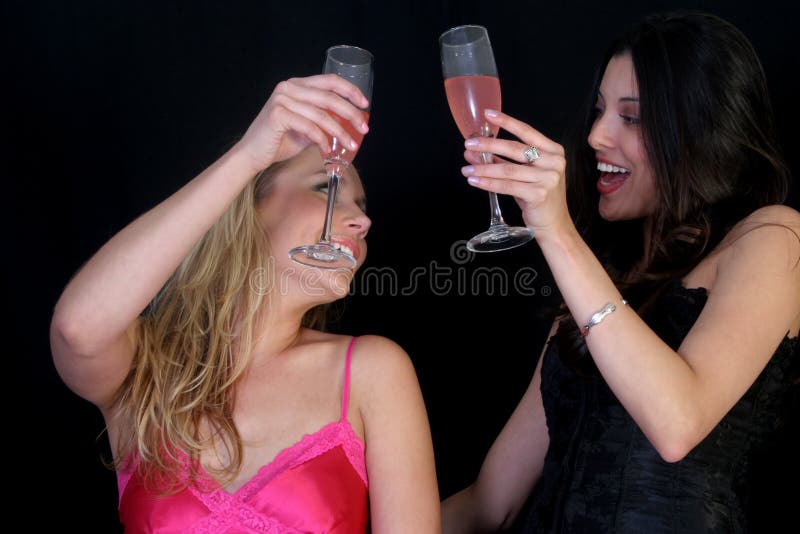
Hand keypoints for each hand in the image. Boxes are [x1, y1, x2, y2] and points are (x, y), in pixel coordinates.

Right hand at [236, 74, 369, 172]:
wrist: (253, 154)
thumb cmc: (279, 141)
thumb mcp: (307, 127)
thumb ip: (323, 119)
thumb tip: (349, 122)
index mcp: (297, 85)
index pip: (329, 81)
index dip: (350, 90)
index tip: (364, 104)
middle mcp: (289, 87)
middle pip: (329, 97)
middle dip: (351, 113)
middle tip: (364, 128)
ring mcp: (282, 99)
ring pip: (321, 114)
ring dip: (340, 132)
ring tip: (351, 144)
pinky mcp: (277, 114)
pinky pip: (309, 127)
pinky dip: (322, 139)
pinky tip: (327, 149)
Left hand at [461, 110, 572, 238]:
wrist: (554, 224)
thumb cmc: (538, 198)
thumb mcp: (522, 176)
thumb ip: (500, 162)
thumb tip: (473, 153)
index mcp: (553, 151)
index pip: (526, 132)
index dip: (506, 121)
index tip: (488, 114)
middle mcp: (553, 162)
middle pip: (514, 148)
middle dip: (488, 144)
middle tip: (469, 144)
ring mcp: (548, 178)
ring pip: (508, 169)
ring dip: (483, 168)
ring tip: (466, 169)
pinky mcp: (539, 194)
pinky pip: (507, 186)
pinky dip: (488, 183)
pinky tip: (475, 181)